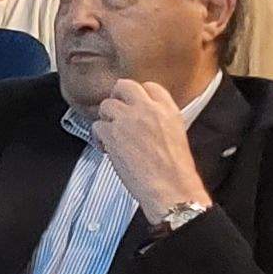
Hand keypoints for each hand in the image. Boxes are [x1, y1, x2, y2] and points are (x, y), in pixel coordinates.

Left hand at [90, 78, 211, 220]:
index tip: (134, 105)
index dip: (138, 95)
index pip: (149, 87)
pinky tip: (107, 147)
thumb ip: (159, 119)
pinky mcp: (112, 134)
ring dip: (106, 119)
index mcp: (167, 109)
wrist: (171, 188)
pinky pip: (96, 126)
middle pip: (124, 86)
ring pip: (105, 105)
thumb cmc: (174, 170)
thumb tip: (143, 117)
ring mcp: (128, 120)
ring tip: (112, 133)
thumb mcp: (176, 134)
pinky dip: (98, 137)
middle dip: (117, 97)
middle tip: (115, 112)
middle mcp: (147, 109)